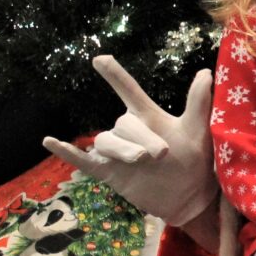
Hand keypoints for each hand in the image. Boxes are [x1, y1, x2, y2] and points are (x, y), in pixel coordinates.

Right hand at [43, 57, 216, 229]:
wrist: (190, 196)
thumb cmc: (195, 159)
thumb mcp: (198, 131)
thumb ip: (198, 103)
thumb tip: (205, 73)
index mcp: (148, 116)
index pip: (129, 91)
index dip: (115, 75)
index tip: (100, 59)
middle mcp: (129, 130)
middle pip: (122, 124)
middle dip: (141, 138)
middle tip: (162, 153)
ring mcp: (117, 151)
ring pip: (105, 142)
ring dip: (121, 150)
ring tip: (141, 161)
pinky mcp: (109, 171)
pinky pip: (83, 159)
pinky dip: (67, 152)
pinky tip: (50, 141)